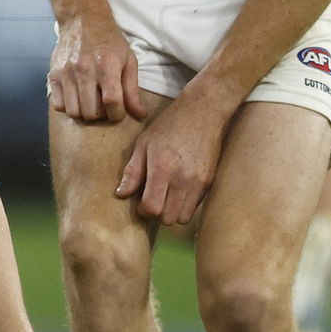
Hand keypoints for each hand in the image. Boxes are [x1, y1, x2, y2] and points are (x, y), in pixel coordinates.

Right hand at [48, 12, 145, 122]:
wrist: (83, 20)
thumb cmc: (109, 41)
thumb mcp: (128, 61)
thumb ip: (132, 90)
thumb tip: (140, 115)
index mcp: (107, 65)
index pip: (112, 102)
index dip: (117, 114)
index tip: (118, 111)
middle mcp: (84, 69)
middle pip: (91, 112)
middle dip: (101, 115)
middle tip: (104, 105)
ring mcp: (66, 72)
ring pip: (74, 112)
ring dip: (84, 112)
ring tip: (91, 102)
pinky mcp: (53, 74)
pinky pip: (58, 105)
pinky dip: (68, 107)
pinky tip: (77, 97)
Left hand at [115, 94, 228, 225]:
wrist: (202, 113)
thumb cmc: (168, 126)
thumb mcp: (143, 144)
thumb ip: (133, 171)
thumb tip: (120, 194)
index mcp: (162, 169)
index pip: (152, 208)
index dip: (143, 209)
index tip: (141, 200)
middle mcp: (182, 179)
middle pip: (168, 218)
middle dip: (157, 213)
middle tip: (153, 198)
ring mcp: (199, 182)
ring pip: (183, 218)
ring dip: (172, 212)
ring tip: (166, 196)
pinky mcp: (210, 183)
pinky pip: (196, 207)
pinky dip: (186, 205)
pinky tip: (179, 189)